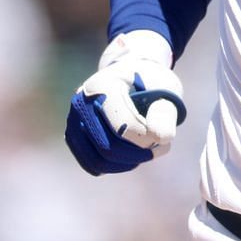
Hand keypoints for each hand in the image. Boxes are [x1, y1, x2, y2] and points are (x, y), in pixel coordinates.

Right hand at [64, 30, 187, 175]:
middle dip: (139, 153)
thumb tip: (161, 138)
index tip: (166, 139)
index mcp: (102, 86)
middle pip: (107, 147)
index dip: (148, 139)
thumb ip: (165, 112)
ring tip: (149, 151)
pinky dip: (115, 165)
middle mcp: (80, 102)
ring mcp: (73, 119)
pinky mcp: (74, 134)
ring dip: (128, 162)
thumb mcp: (167, 88)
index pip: (124, 127)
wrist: (130, 74)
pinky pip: (91, 163)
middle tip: (161, 147)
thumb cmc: (151, 81)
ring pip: (98, 160)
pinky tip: (134, 156)